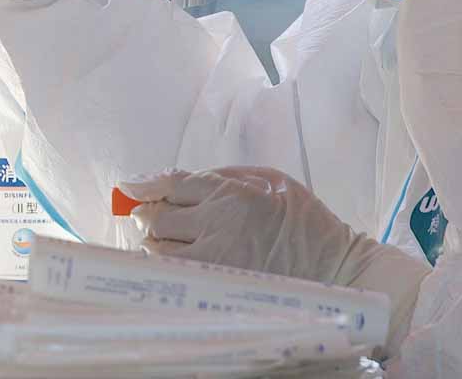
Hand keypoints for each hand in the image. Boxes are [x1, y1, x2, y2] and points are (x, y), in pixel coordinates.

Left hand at [121, 166, 357, 283]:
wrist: (334, 269)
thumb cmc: (306, 222)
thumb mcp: (272, 180)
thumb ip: (228, 174)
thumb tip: (184, 179)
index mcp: (232, 194)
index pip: (174, 184)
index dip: (145, 184)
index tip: (127, 185)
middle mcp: (217, 224)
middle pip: (158, 216)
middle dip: (149, 214)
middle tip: (151, 217)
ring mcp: (214, 259)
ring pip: (158, 249)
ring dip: (154, 243)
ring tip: (162, 242)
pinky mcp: (216, 286)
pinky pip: (173, 274)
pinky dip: (163, 266)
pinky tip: (170, 262)